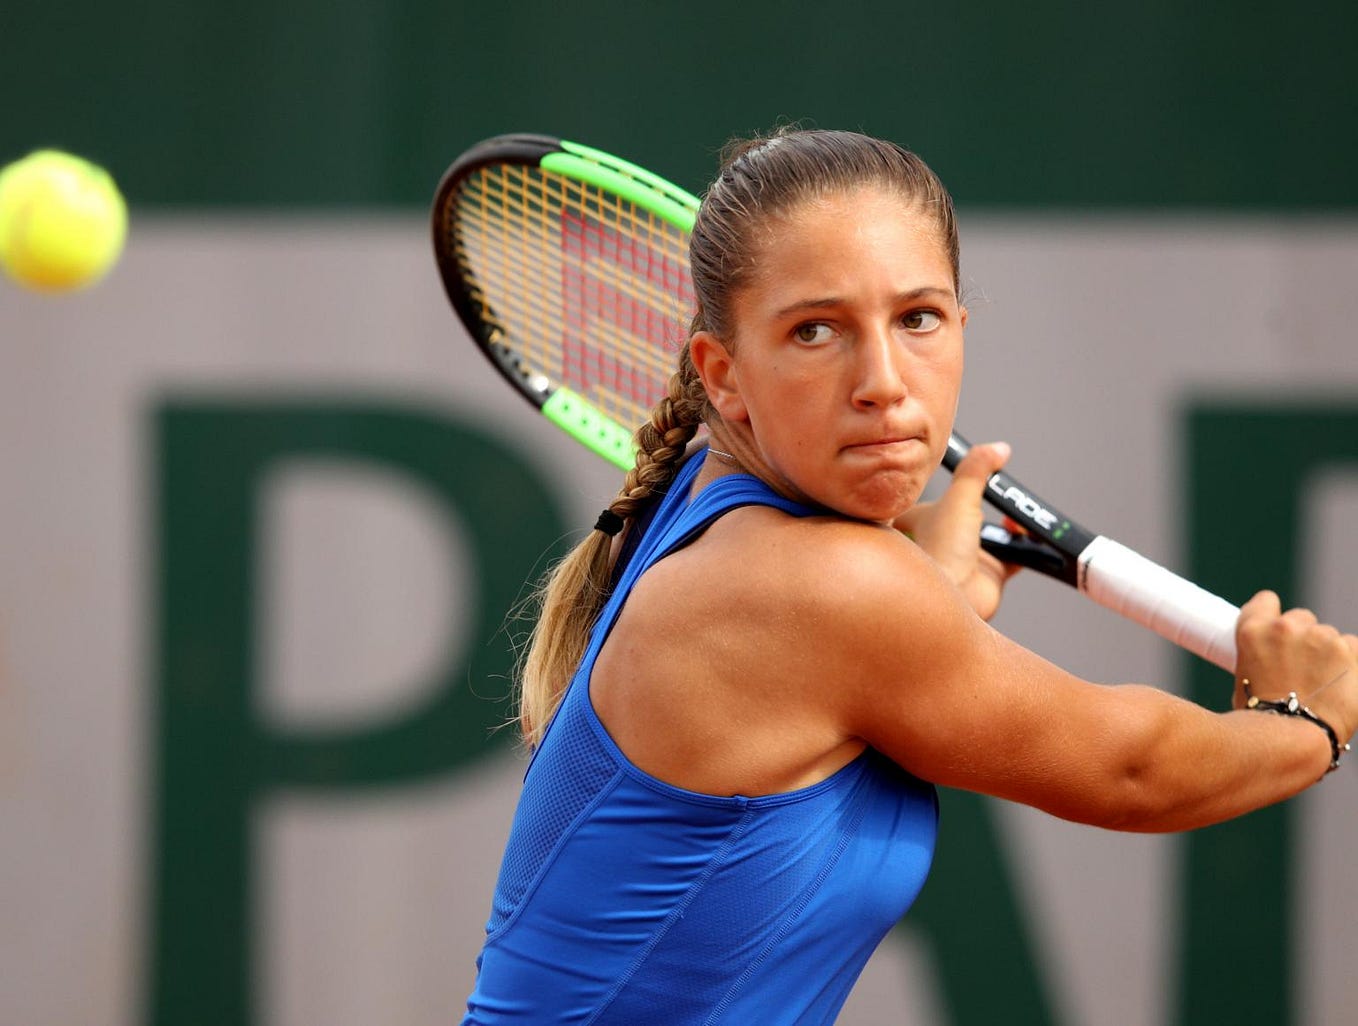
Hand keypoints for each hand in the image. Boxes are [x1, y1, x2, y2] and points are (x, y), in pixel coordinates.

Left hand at [894, 441, 1018, 620]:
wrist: (955, 599)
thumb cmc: (940, 554)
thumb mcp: (958, 498)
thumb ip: (977, 469)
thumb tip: (998, 449)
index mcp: (921, 520)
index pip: (926, 498)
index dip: (939, 488)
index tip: (960, 474)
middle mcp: (943, 539)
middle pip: (965, 516)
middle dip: (983, 505)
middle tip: (999, 491)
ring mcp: (967, 557)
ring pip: (992, 535)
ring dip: (1009, 524)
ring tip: (1015, 513)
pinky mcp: (990, 574)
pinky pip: (1015, 556)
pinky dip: (1026, 545)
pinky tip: (1029, 533)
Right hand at [1233, 590, 1357, 748]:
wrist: (1292, 740)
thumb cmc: (1261, 720)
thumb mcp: (1244, 679)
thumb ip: (1260, 655)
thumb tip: (1274, 659)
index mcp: (1252, 631)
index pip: (1266, 601)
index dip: (1273, 615)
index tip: (1278, 631)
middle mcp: (1285, 627)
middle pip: (1302, 618)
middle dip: (1304, 639)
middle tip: (1302, 670)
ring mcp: (1320, 637)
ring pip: (1331, 636)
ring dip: (1328, 654)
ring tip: (1322, 686)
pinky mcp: (1351, 651)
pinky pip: (1354, 648)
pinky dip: (1351, 665)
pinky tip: (1342, 686)